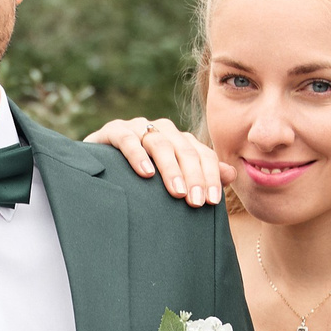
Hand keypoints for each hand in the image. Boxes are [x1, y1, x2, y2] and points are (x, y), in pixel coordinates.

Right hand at [83, 116, 230, 205]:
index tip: (212, 201)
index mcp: (179, 141)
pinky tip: (145, 173)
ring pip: (160, 143)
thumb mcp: (171, 181)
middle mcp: (161, 130)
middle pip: (185, 149)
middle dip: (193, 176)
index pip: (203, 154)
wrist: (98, 172)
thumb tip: (231, 174)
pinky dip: (137, 155)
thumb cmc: (139, 181)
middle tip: (196, 202)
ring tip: (176, 192)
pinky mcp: (113, 131)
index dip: (210, 176)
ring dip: (170, 168)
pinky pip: (127, 139)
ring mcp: (137, 128)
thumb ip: (200, 176)